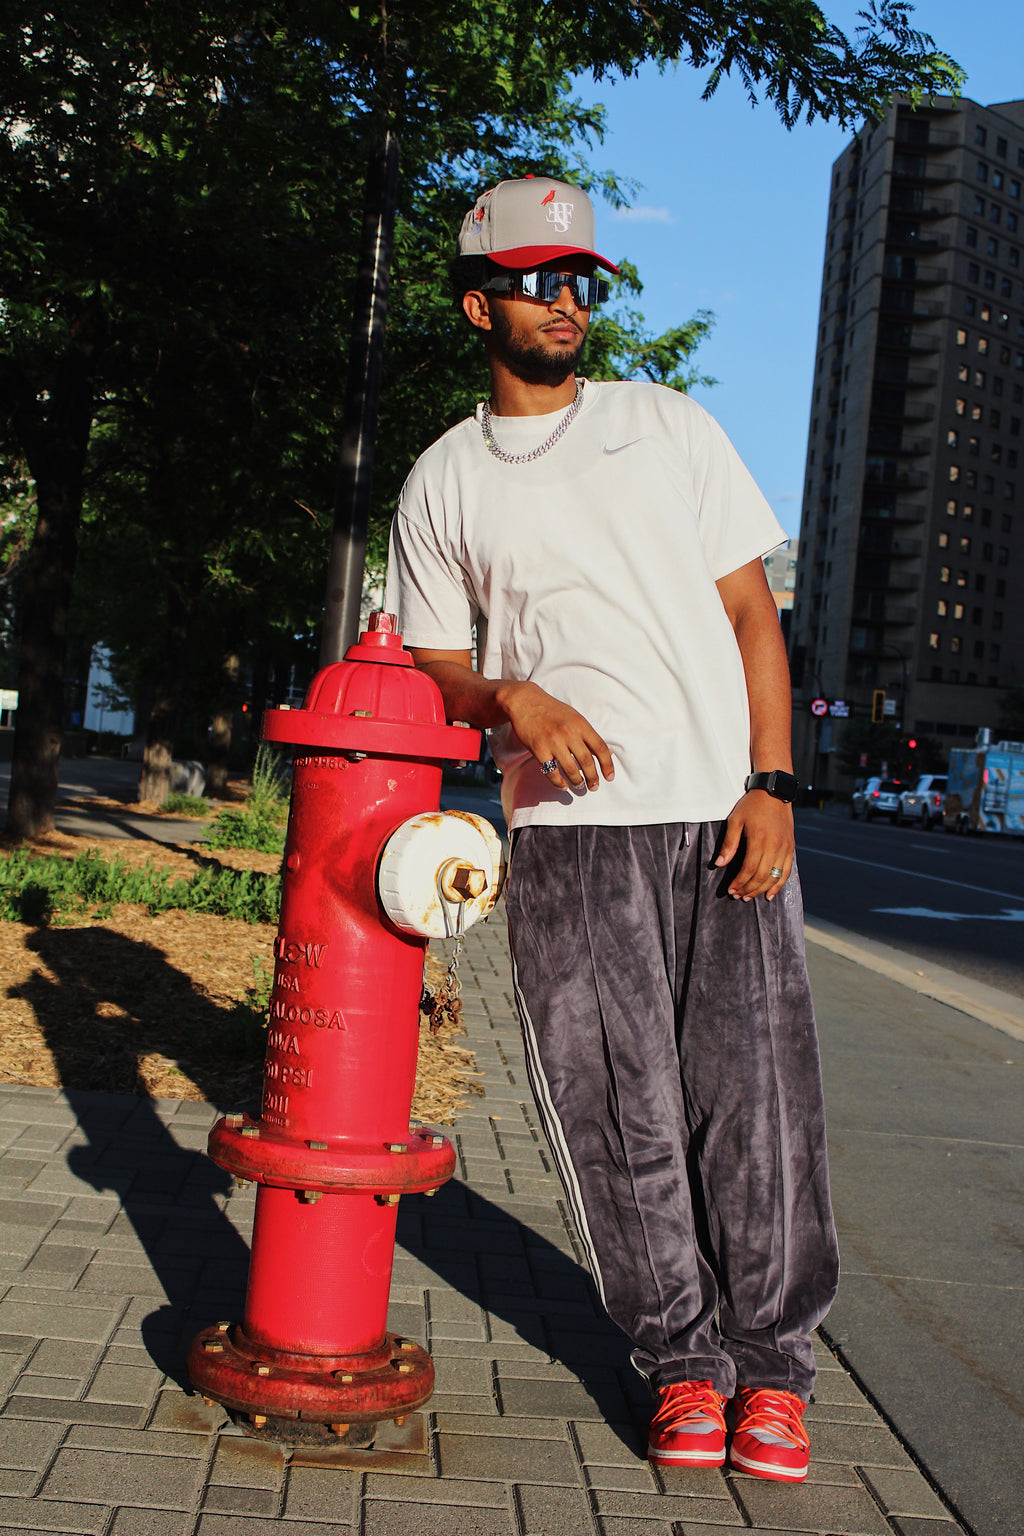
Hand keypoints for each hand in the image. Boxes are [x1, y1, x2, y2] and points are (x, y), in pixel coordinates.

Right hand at [496, 680, 613, 792]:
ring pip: (571, 769)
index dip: (607, 765)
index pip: (600, 748)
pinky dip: (558, 782)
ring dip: (577, 782)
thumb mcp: (574, 717)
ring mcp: (553, 741)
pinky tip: (562, 785)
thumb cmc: (552, 711)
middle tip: (594, 786)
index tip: (609, 777)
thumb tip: (607, 753)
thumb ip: (588, 734)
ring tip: (580, 786)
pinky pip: (551, 771)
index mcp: (581, 724)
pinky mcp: (538, 749)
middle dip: (593, 778)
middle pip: (587, 762)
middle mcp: (569, 733)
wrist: (525, 702)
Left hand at [715, 791, 793, 900]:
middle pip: (761, 876)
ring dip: (762, 889)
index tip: (731, 890)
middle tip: (738, 896)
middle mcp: (775, 846)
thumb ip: (729, 844)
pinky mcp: (791, 847)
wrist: (774, 792)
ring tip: (750, 896)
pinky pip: (786, 871)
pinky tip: (770, 893)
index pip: (749, 869)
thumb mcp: (735, 820)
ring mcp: (785, 848)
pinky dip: (778, 884)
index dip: (739, 882)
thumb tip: (719, 864)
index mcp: (759, 840)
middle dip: (748, 889)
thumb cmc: (752, 805)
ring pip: (774, 876)